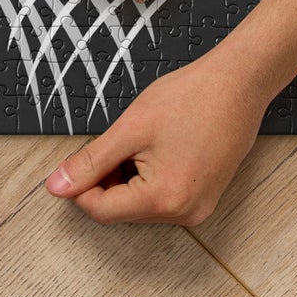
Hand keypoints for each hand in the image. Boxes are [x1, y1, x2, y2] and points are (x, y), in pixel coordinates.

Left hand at [43, 54, 267, 224]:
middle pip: (122, 209)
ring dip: (126, 178)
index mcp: (164, 200)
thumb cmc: (191, 98)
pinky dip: (147, 178)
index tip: (73, 163)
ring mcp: (198, 207)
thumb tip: (58, 186)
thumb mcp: (130, 128)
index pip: (102, 211)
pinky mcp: (205, 196)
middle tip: (112, 141)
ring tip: (139, 140)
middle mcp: (185, 213)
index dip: (80, 188)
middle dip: (106, 179)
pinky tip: (155, 148)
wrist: (238, 83)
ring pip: (140, 204)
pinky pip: (162, 197)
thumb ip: (91, 162)